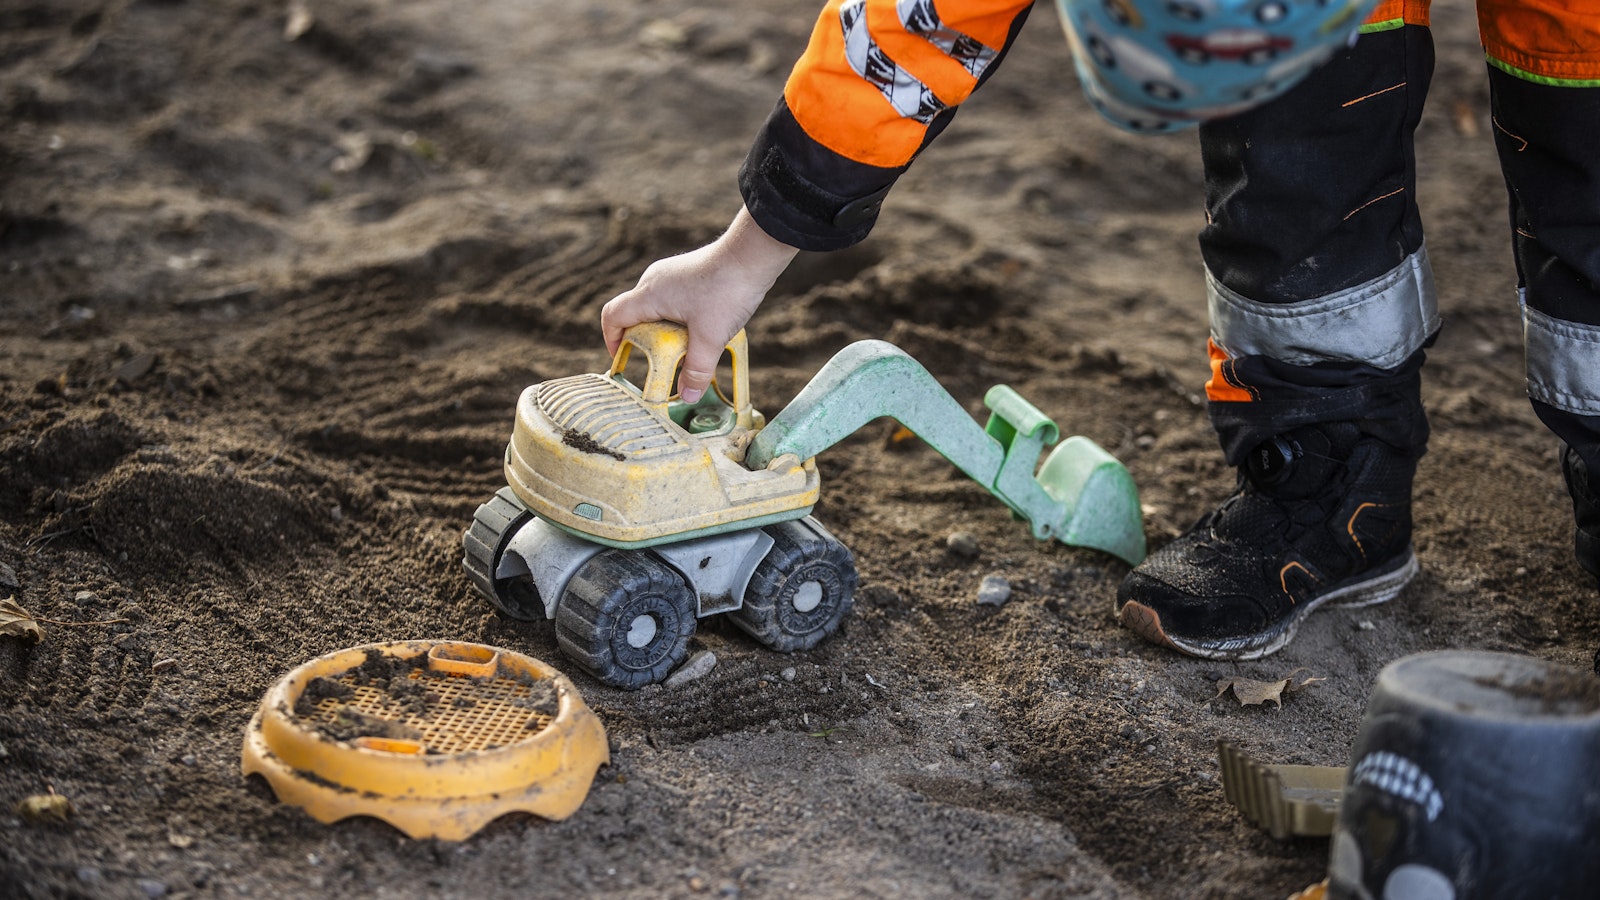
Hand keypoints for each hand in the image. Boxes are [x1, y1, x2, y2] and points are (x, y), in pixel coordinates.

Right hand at [601, 206, 797, 401]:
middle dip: (644, 341)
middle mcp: (654, 281)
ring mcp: (671, 274)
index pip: (613, 316)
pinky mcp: (687, 273)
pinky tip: (702, 329)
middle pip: (634, 314)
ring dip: (665, 330)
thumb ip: (697, 369)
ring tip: (686, 348)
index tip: (623, 359)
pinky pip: (673, 299)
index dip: (611, 341)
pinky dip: (679, 318)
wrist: (753, 254)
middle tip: (661, 361)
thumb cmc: (728, 288)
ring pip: (656, 307)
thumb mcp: (711, 337)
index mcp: (649, 294)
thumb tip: (687, 395)